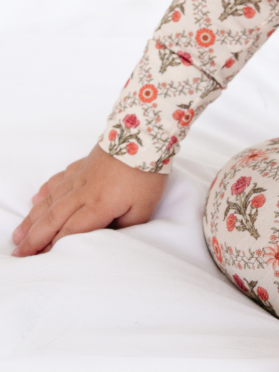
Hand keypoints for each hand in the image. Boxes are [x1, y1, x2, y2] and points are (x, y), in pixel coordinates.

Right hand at [11, 143, 166, 256]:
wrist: (145, 133)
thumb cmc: (147, 172)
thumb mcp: (145, 207)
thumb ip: (126, 226)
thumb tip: (111, 236)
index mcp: (98, 205)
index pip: (70, 231)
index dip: (54, 246)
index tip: (40, 259)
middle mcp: (84, 192)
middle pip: (53, 218)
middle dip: (34, 238)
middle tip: (18, 252)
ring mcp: (82, 176)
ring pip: (51, 200)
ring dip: (33, 217)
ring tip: (19, 233)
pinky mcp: (85, 163)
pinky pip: (60, 179)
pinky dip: (46, 190)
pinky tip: (37, 198)